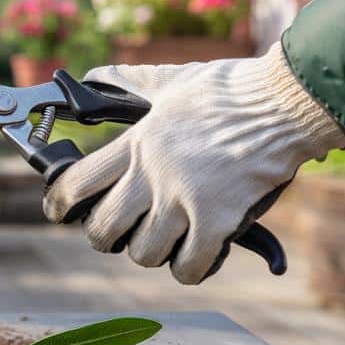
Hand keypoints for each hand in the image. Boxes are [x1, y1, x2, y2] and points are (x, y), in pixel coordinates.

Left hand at [43, 44, 344, 283]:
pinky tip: (195, 258)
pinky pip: (189, 266)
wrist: (285, 102)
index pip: (77, 183)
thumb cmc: (231, 89)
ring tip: (164, 241)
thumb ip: (128, 81)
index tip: (59, 212)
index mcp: (137, 142)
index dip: (59, 204)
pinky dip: (189, 269)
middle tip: (118, 234)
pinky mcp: (219, 221)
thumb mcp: (170, 80)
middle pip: (103, 229)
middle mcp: (153, 174)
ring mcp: (184, 200)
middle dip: (105, 237)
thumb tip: (94, 75)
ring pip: (144, 253)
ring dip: (151, 253)